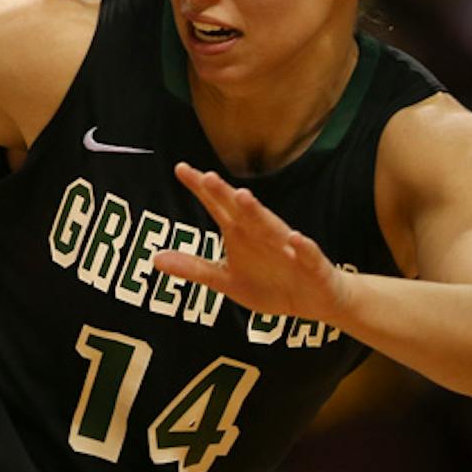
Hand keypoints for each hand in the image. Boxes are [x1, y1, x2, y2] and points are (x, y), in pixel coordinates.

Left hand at [153, 162, 349, 323]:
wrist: (316, 302)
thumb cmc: (269, 285)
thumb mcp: (226, 280)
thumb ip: (194, 268)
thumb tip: (155, 258)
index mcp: (241, 234)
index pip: (218, 206)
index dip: (202, 189)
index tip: (181, 169)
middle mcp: (262, 234)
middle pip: (242, 211)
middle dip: (226, 195)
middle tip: (208, 177)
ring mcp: (288, 248)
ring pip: (272, 228)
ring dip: (258, 213)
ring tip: (244, 197)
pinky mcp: (312, 266)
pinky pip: (307, 255)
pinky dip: (301, 247)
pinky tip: (294, 238)